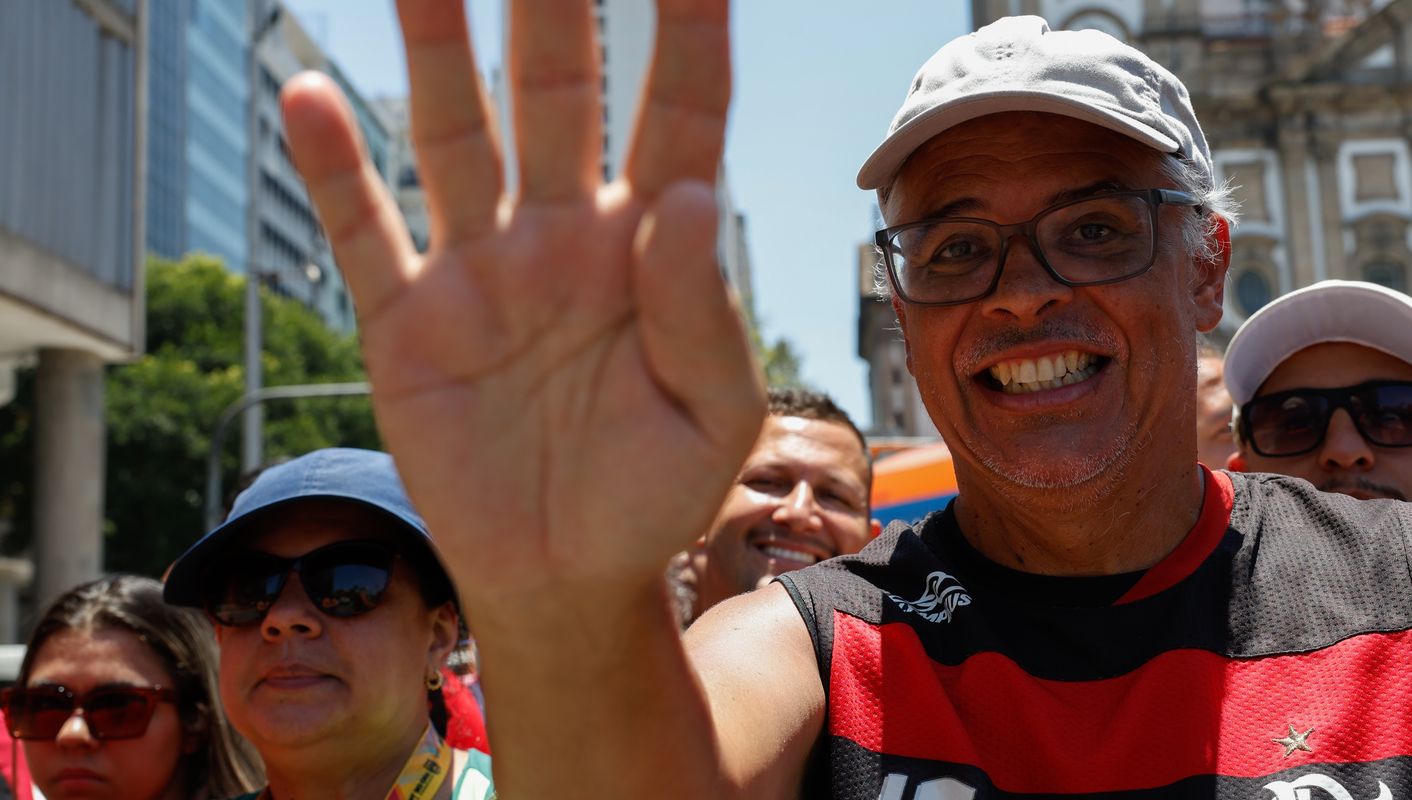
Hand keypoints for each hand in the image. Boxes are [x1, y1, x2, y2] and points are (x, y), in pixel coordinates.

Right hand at [281, 0, 762, 593]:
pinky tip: (307, 93)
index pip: (679, 115)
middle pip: (555, 92)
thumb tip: (696, 193)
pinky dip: (337, 171)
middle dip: (550, 5)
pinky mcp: (409, 324)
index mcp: (652, 248)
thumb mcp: (712, 416)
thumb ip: (703, 310)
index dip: (688, 33)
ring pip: (453, 134)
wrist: (568, 576)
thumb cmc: (656, 493)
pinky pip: (367, 236)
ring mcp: (482, 272)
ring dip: (434, 48)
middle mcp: (563, 234)